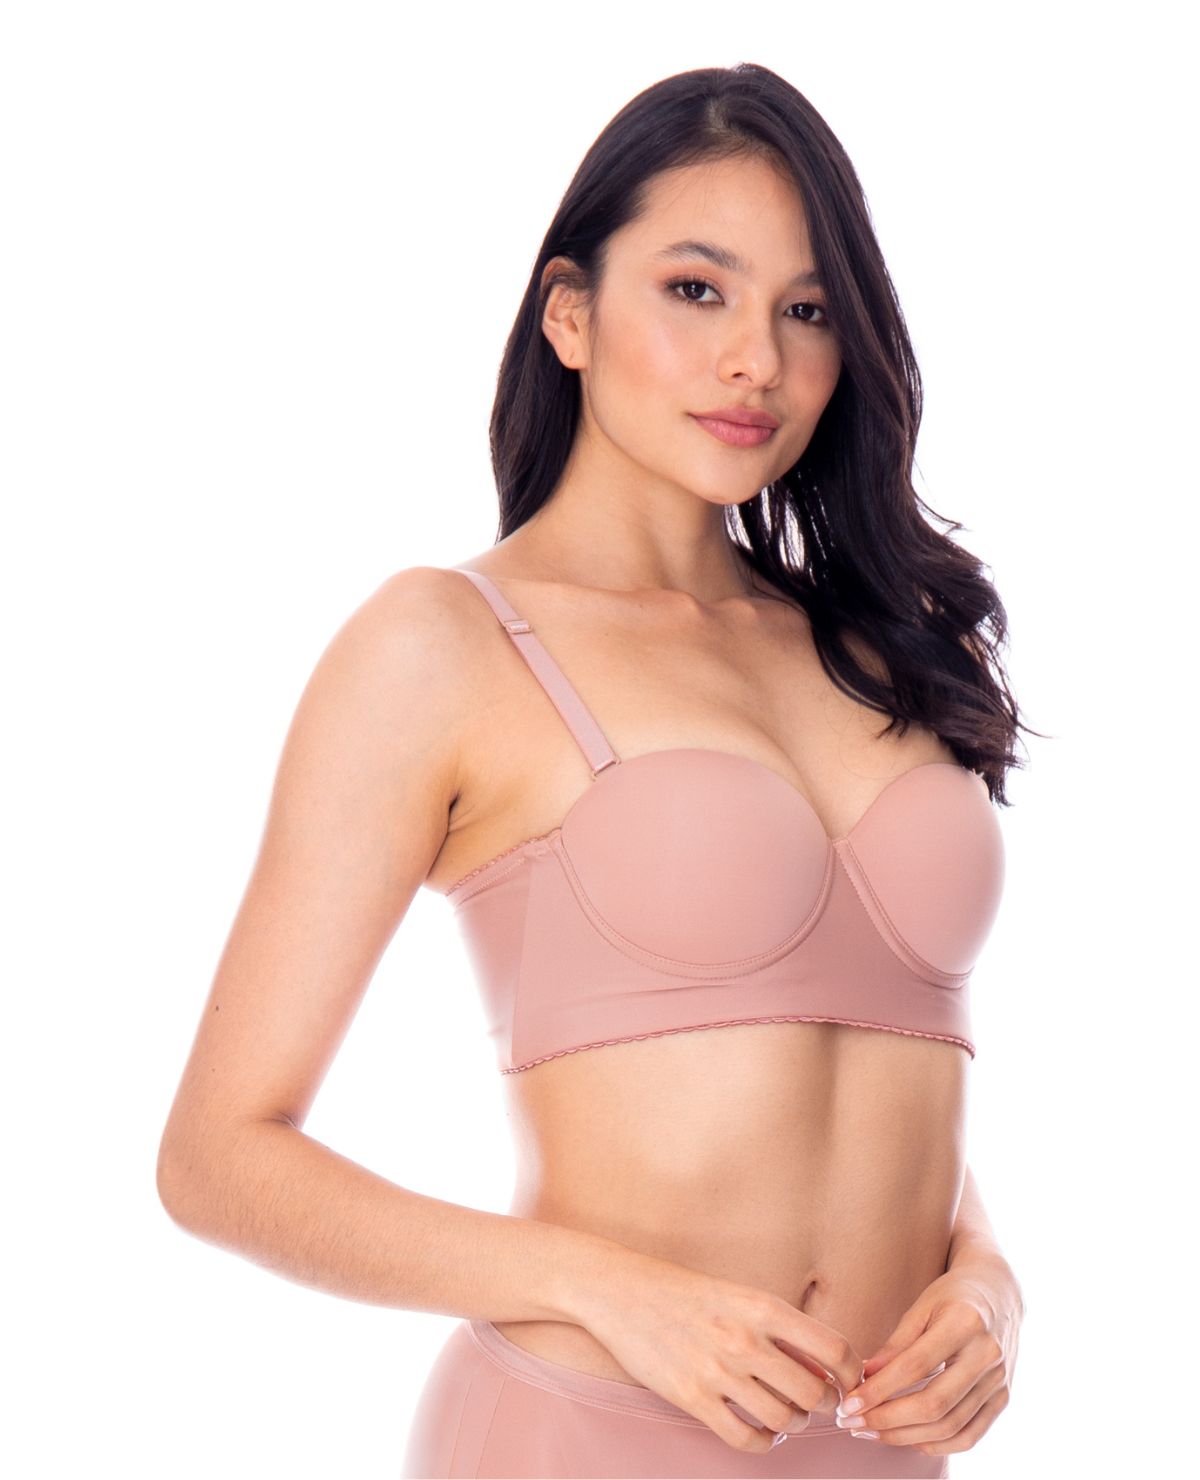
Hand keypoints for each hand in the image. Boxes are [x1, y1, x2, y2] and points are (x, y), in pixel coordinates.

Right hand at [577, 1248, 864, 1455]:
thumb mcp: (740, 1295)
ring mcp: (718, 1371)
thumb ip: (780, 1328)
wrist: (624, 1292)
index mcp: (762, 1306)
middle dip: (824, 1404)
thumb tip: (824, 1367)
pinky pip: (746, 1438)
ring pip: (784, 1419)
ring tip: (785, 1414)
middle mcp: (745, 1339)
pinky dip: (763, 1442)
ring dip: (793, 1423)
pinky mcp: (692, 1397)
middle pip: (814, 1392)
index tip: (849, 1380)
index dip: (852, 1371)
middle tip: (816, 1403)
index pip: (833, 1348)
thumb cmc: (687, 1292)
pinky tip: (761, 1431)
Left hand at [832, 1243, 1024, 1458]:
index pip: (914, 1366)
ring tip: (872, 1433)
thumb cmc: (952, 1296)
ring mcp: (999, 1381)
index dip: (878, 1390)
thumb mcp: (921, 1307)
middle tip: (852, 1423)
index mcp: (964, 1323)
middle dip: (887, 1420)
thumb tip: (863, 1378)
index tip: (848, 1404)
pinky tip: (908, 1439)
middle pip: (933, 1403)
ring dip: (905, 1437)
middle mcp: (987, 1356)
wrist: (999, 1294)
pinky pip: (969, 1436)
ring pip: (950, 1426)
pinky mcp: (1003, 1399)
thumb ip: (895, 1344)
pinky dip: (937, 1445)